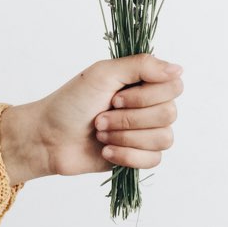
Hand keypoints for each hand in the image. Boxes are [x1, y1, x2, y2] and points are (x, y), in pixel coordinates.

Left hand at [0, 54, 183, 185]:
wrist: (49, 138)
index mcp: (143, 81)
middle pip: (169, 114)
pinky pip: (154, 160)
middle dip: (129, 119)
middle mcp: (149, 105)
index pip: (174, 86)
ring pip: (163, 138)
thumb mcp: (103, 74)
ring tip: (100, 134)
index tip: (115, 97)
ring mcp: (145, 131)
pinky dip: (126, 156)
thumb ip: (142, 66)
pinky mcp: (139, 156)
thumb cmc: (71, 102)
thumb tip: (178, 69)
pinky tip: (106, 151)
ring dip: (125, 137)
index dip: (147, 96)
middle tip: (100, 117)